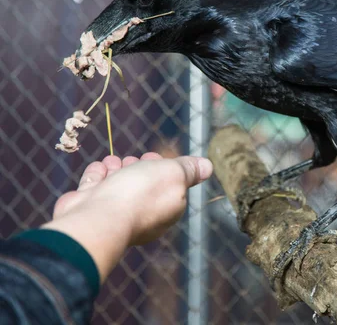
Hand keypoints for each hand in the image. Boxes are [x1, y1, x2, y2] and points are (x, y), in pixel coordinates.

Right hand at [43, 153, 212, 282]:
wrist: (96, 218)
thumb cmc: (139, 194)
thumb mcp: (174, 174)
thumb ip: (189, 169)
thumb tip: (207, 167)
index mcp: (167, 210)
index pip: (170, 187)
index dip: (164, 170)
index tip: (156, 157)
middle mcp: (142, 216)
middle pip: (143, 187)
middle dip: (139, 168)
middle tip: (134, 160)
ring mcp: (115, 214)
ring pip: (118, 186)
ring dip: (117, 169)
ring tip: (114, 161)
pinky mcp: (91, 210)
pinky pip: (95, 189)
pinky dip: (97, 176)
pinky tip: (100, 167)